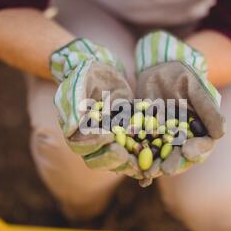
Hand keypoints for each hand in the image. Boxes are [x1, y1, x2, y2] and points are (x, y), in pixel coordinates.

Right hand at [51, 38, 143, 177]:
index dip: (93, 145)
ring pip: (119, 158)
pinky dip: (146, 150)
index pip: (81, 146)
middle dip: (113, 159)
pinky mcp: (127, 136)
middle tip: (127, 155)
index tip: (107, 137)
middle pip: (99, 160)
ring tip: (144, 160)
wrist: (99, 70)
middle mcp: (92, 142)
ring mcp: (110, 141)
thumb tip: (71, 129)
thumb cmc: (82, 77)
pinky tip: (158, 149)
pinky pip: (136, 147)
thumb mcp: (76, 87)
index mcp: (75, 133)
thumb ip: (73, 107)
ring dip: (131, 161)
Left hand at [135, 30, 224, 175]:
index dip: (197, 150)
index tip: (188, 152)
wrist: (156, 71)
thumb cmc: (181, 76)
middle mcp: (186, 138)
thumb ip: (207, 108)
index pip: (204, 144)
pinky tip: (137, 171)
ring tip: (150, 172)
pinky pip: (146, 151)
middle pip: (182, 156)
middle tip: (166, 169)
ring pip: (164, 157)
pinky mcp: (148, 139)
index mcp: (202, 129)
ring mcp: (166, 140)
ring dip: (157, 166)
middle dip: (174, 163)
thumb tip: (221, 133)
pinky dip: (141, 160)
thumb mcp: (194, 87)